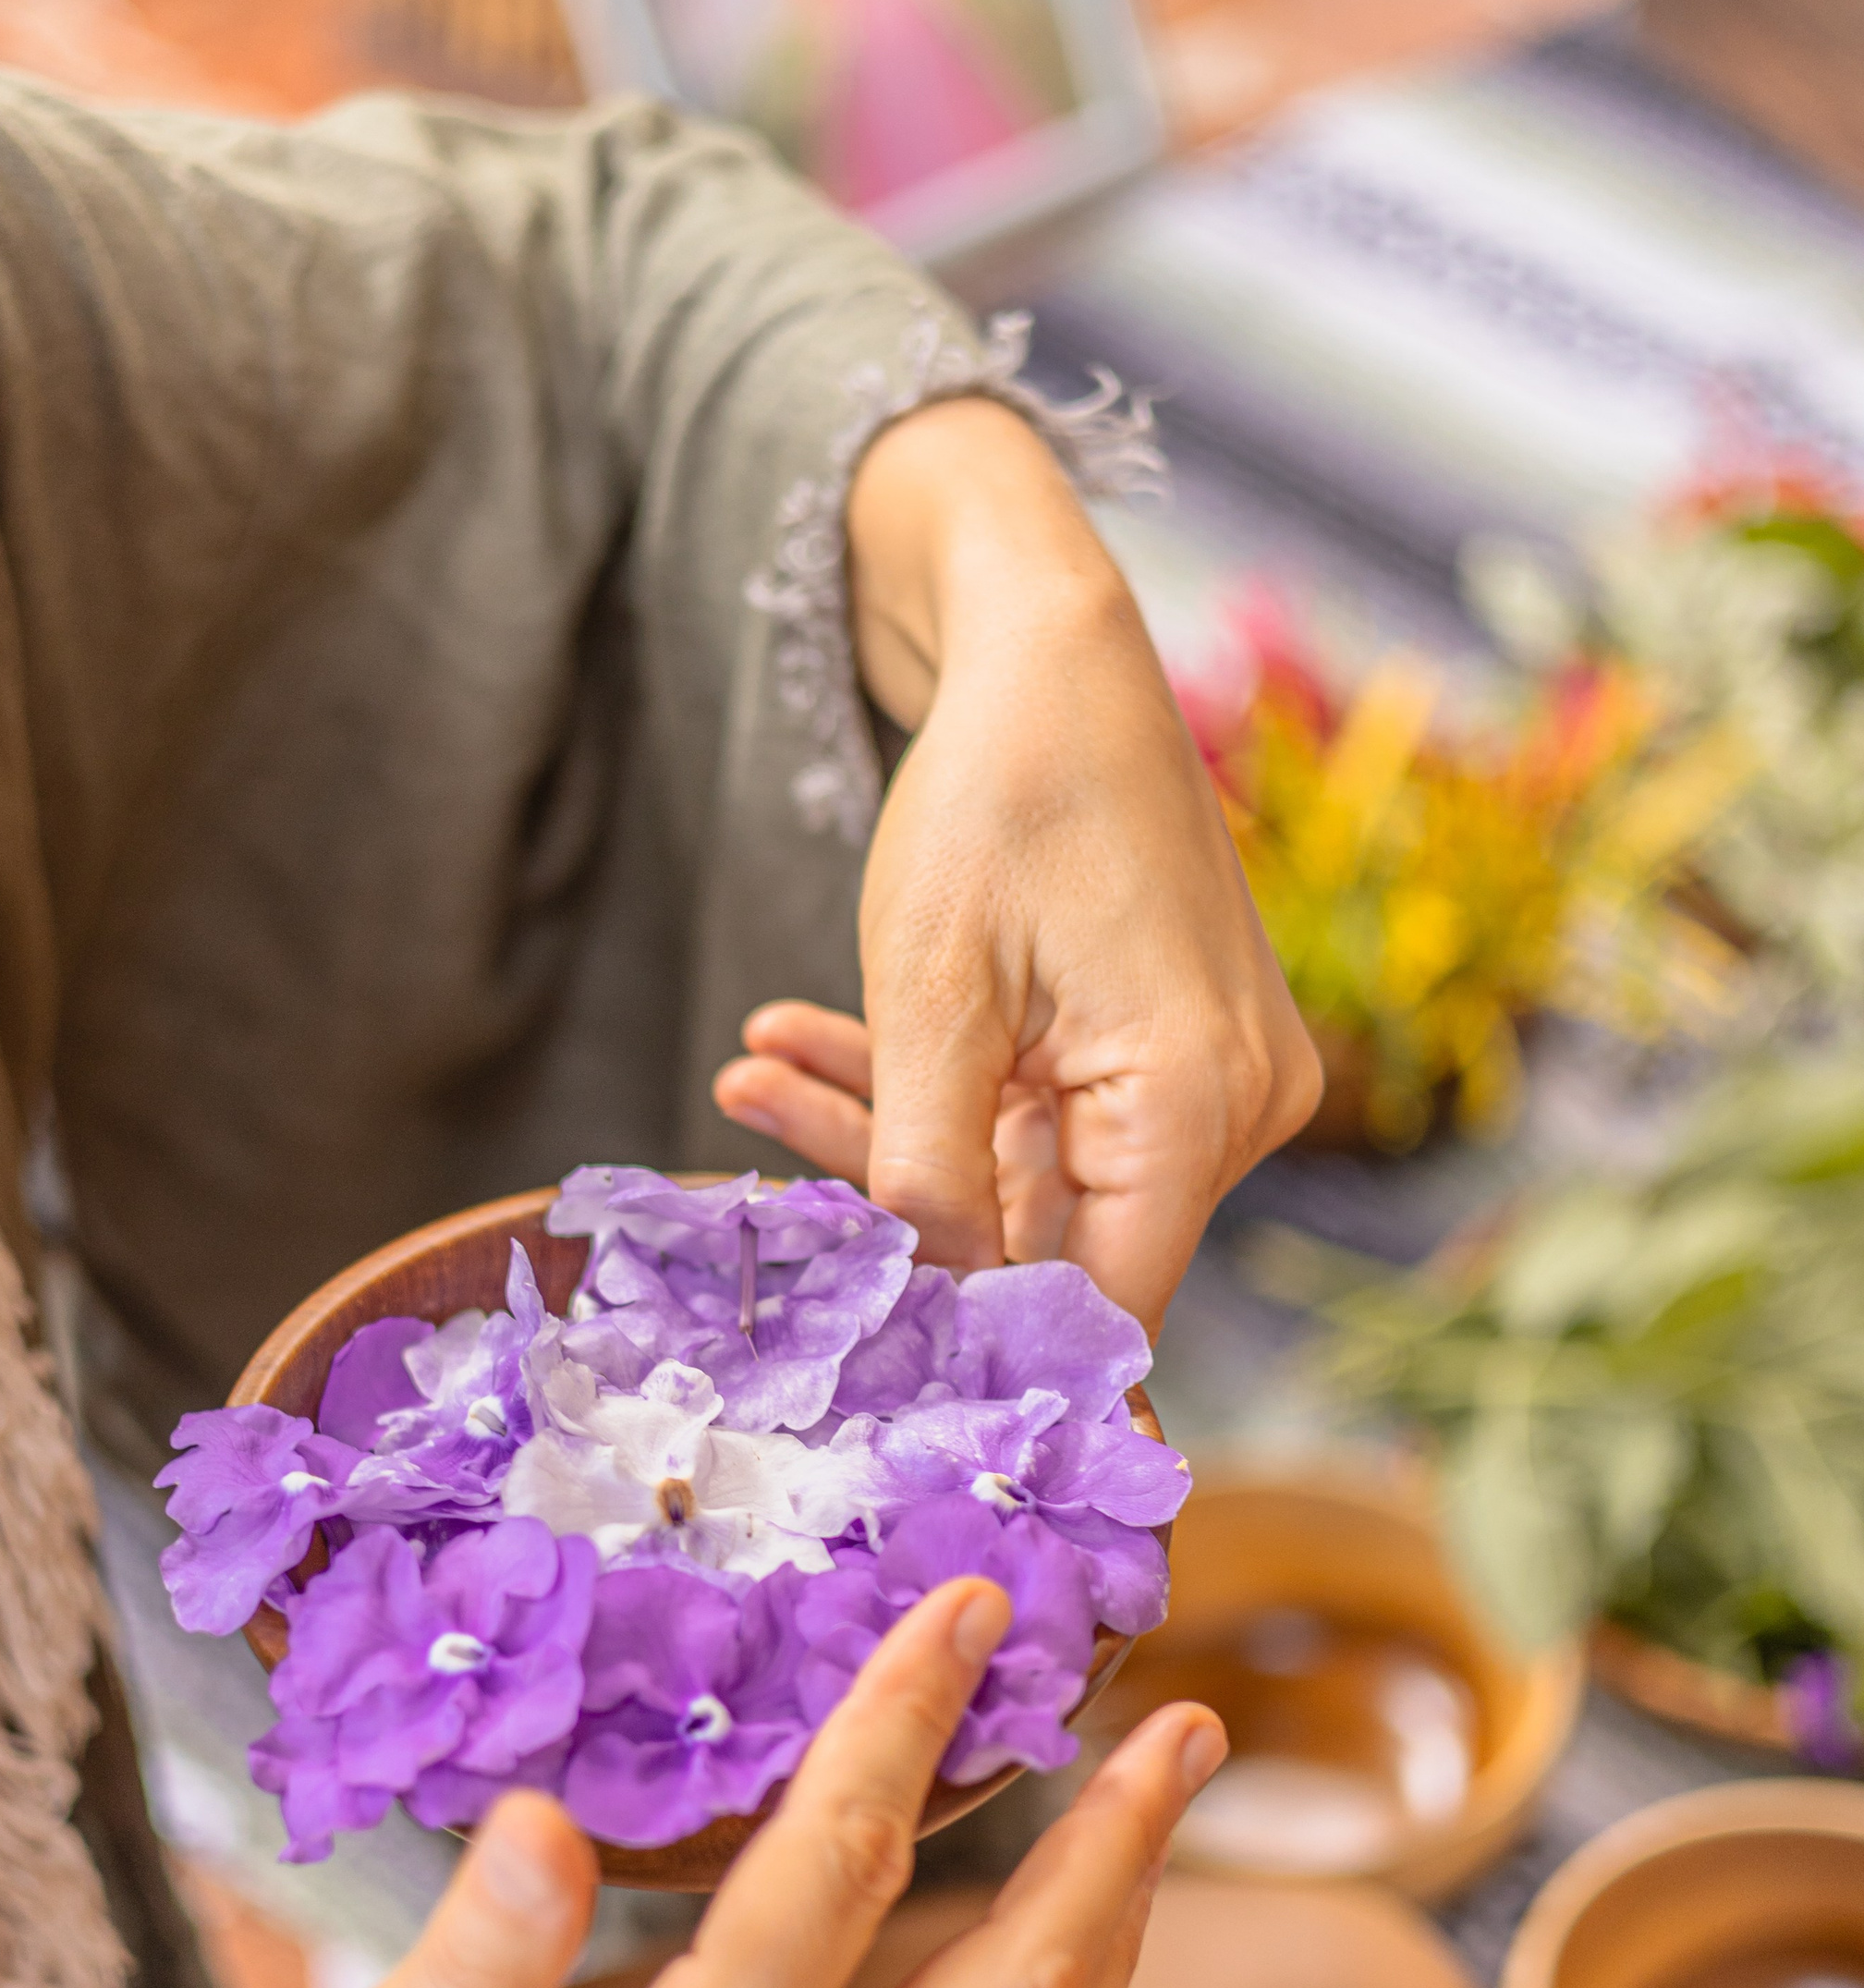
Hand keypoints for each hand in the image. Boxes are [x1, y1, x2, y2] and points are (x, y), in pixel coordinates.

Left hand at [718, 397, 1320, 1330]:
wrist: (1055, 650)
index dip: (973, 1337)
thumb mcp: (931, 995)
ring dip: (887, 1132)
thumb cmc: (1002, 792)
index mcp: (1198, 1100)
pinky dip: (936, 1092)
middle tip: (747, 1128)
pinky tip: (802, 1043)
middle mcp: (1239, 1105)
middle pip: (1052, 1236)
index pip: (1098, 1302)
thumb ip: (925, 1170)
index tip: (845, 1331)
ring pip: (1029, 1175)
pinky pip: (1043, 1115)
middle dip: (891, 1200)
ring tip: (755, 1066)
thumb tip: (926, 1314)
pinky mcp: (1170, 1051)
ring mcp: (1214, 1079)